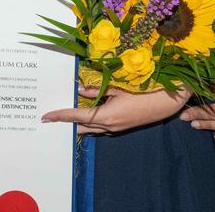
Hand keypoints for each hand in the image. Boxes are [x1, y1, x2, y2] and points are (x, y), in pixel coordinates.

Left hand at [41, 84, 189, 134]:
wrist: (169, 101)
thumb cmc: (144, 91)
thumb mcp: (119, 86)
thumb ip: (97, 88)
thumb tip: (79, 88)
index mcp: (105, 116)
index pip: (76, 116)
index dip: (60, 116)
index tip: (46, 117)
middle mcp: (109, 126)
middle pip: (80, 126)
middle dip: (66, 123)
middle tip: (52, 117)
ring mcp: (116, 128)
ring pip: (91, 128)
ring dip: (79, 122)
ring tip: (66, 114)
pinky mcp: (123, 126)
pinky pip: (101, 126)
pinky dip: (91, 120)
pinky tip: (89, 111)